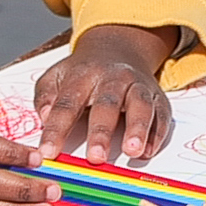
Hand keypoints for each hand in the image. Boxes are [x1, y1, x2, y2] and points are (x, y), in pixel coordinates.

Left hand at [31, 24, 178, 163]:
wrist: (117, 47)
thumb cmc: (83, 72)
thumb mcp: (56, 76)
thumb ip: (45, 96)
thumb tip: (44, 117)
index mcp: (83, 75)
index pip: (67, 104)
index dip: (56, 129)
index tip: (48, 152)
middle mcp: (113, 79)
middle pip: (107, 105)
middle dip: (101, 132)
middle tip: (95, 158)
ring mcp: (138, 87)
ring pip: (140, 106)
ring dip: (137, 129)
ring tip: (132, 151)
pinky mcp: (157, 97)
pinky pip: (161, 114)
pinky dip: (156, 133)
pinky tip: (148, 151)